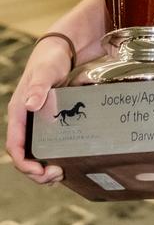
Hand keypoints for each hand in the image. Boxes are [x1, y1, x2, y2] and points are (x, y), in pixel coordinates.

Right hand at [6, 39, 71, 184]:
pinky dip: (55, 157)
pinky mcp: (51, 121)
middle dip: (37, 171)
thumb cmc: (50, 59)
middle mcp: (26, 121)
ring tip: (61, 173)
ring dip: (46, 169)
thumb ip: (38, 86)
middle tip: (56, 175)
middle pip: (25, 156)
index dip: (24, 163)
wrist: (63, 49)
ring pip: (36, 154)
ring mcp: (38, 123)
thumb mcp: (45, 72)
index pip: (15, 146)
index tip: (39, 171)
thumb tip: (30, 104)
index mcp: (19, 112)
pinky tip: (67, 162)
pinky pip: (49, 145)